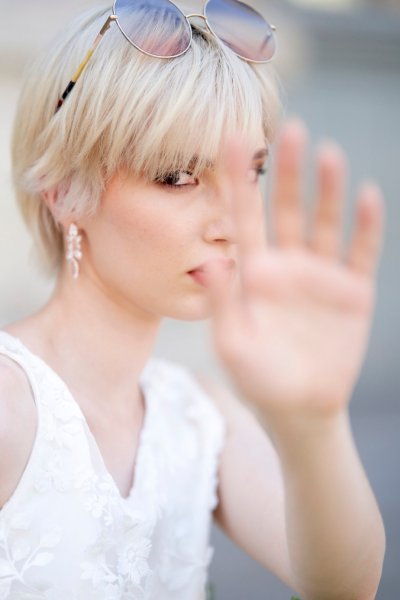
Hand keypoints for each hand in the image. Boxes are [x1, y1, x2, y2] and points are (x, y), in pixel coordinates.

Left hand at [206, 119, 384, 430]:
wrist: (300, 407)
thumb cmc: (258, 378)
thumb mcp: (233, 343)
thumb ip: (224, 302)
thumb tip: (208, 263)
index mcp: (254, 272)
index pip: (245, 217)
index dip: (238, 181)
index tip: (231, 139)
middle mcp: (287, 265)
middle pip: (288, 209)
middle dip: (288, 172)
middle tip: (289, 129)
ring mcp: (321, 275)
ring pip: (325, 222)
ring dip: (328, 189)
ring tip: (329, 153)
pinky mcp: (352, 290)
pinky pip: (360, 252)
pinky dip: (366, 226)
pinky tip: (368, 196)